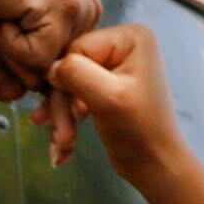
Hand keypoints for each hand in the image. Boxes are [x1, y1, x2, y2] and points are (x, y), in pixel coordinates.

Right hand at [0, 0, 101, 155]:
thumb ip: (3, 72)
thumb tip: (16, 98)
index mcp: (69, 21)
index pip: (67, 80)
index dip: (56, 108)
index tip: (60, 145)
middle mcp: (81, 15)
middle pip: (60, 84)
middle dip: (24, 80)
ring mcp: (76, 12)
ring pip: (46, 74)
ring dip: (7, 55)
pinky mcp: (62, 9)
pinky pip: (37, 58)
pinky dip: (9, 43)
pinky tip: (2, 13)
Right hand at [46, 26, 192, 187]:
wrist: (154, 166)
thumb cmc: (139, 131)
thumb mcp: (107, 98)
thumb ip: (75, 73)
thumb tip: (48, 66)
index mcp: (130, 38)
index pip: (77, 48)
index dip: (67, 80)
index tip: (75, 113)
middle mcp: (123, 45)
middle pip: (70, 66)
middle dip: (63, 104)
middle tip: (63, 135)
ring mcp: (113, 65)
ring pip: (68, 83)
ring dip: (62, 115)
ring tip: (62, 143)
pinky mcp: (105, 85)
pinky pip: (74, 94)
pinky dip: (67, 117)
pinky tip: (62, 141)